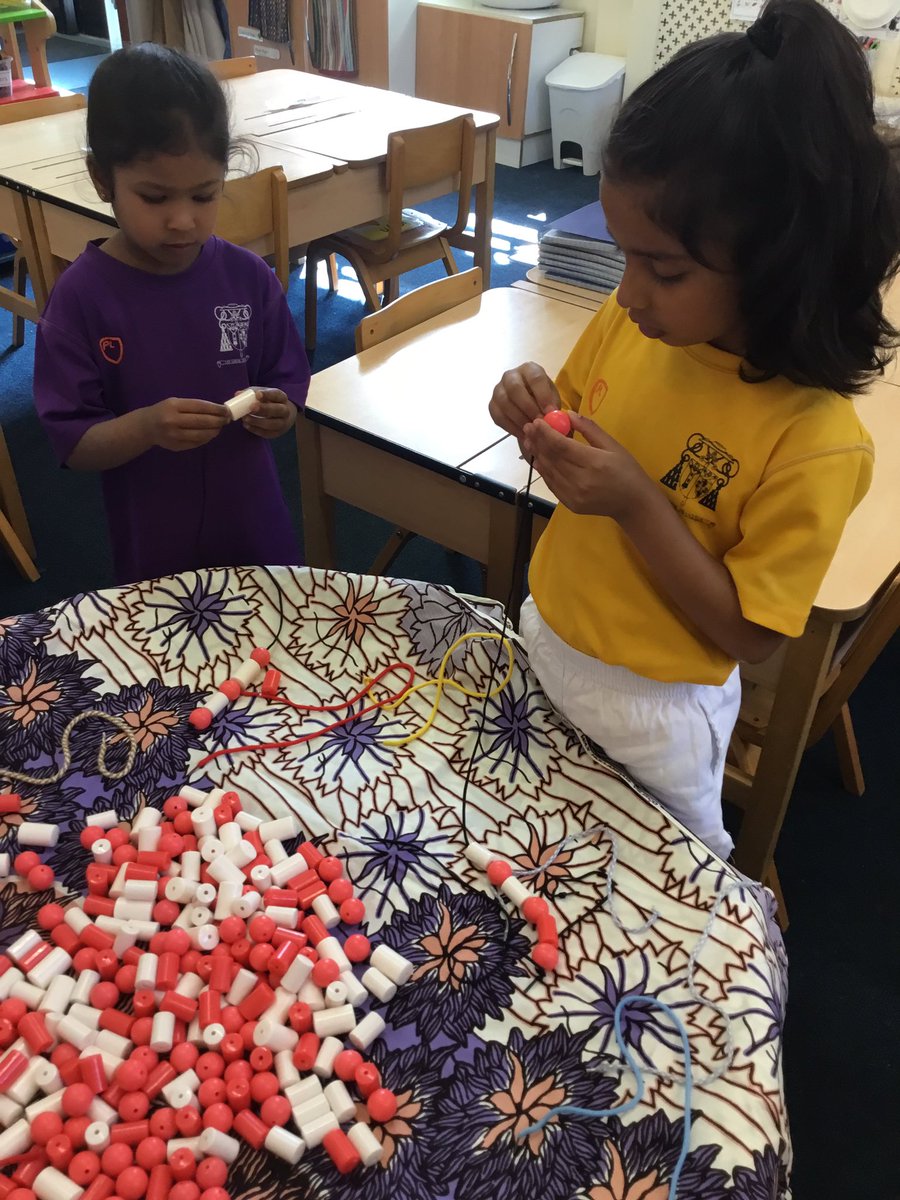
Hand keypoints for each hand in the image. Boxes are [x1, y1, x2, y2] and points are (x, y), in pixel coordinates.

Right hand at [145, 397, 228, 451]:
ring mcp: (174, 435)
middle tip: (227, 420)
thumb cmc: (164, 411)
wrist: (146, 427)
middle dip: (218, 421)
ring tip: (219, 428)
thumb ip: (193, 406)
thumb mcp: (175, 403)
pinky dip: (206, 438)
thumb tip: (217, 411)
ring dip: (214, 431)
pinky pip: (196, 443)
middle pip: (202, 421)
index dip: (216, 409)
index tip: (226, 410)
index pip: (200, 407)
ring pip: (201, 434)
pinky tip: (210, 434)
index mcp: (173, 406)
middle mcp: (173, 420)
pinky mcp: (176, 446)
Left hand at [242, 388, 295, 438]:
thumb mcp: (262, 395)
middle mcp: (285, 411)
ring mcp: (283, 423)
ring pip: (273, 424)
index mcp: (282, 398)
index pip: (276, 395)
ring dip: (258, 421)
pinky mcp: (276, 433)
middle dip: (264, 409)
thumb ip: (250, 394)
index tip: (257, 394)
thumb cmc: (268, 402)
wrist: (281, 415)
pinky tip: (247, 425)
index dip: (268, 395)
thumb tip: (237, 394)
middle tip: (251, 407)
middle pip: (278, 410)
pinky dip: (256, 430)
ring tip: (245, 418)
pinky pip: (267, 433)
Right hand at [489, 362, 560, 437]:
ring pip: (505, 403)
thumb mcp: (552, 399)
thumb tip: (551, 417)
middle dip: (528, 407)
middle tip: (539, 422)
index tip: (550, 412)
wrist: (530, 405)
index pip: (535, 378)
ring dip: (520, 419)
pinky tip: (523, 434)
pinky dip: (511, 428)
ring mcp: (498, 390)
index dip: (543, 395)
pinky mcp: (492, 405)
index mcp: (529, 369)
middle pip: (515, 388)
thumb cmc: (543, 399)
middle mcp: (510, 376)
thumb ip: (552, 406)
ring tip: (532, 430)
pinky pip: (499, 417)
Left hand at [523, 412, 653, 520]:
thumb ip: (589, 429)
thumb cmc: (627, 471)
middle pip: (552, 458)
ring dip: (538, 454)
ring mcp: (574, 495)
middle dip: (538, 441)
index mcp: (594, 463)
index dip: (546, 432)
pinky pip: (552, 484)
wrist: (633, 504)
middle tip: (528, 427)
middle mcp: (581, 481)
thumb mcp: (613, 445)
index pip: (562, 446)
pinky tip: (539, 459)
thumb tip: (568, 414)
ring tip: (529, 440)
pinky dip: (544, 471)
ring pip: (549, 471)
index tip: (537, 421)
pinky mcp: (570, 504)